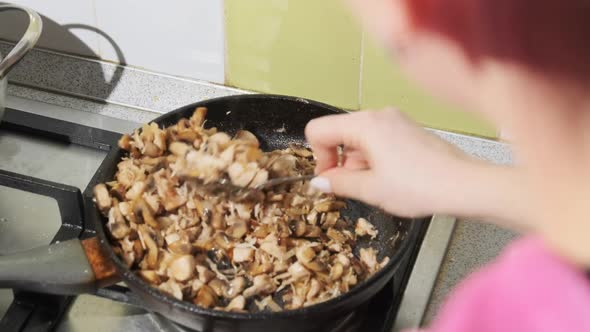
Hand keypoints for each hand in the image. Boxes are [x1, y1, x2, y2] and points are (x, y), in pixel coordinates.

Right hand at [305, 108, 527, 222]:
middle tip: (352, 187)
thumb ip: (339, 183)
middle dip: (339, 160)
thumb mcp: (371, 189)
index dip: (318, 157)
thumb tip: (319, 182)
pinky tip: (390, 179)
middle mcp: (379, 115)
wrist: (465, 186)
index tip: (330, 179)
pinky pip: (378, 140)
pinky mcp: (409, 130)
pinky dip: (375, 159)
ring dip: (358, 162)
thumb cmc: (420, 186)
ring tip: (376, 187)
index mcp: (365, 124)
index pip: (319, 130)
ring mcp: (396, 121)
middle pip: (340, 132)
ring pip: (359, 138)